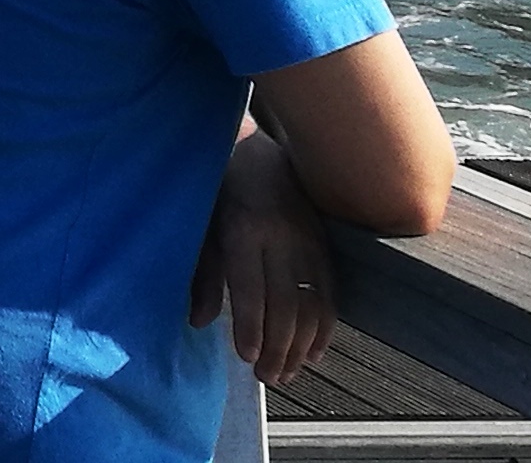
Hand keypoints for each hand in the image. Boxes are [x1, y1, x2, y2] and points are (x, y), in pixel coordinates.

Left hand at [191, 132, 340, 386]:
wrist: (258, 153)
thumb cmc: (218, 193)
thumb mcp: (201, 226)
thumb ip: (203, 274)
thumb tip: (200, 322)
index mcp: (245, 230)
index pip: (252, 288)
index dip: (252, 326)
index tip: (246, 357)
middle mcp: (282, 238)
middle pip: (286, 303)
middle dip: (277, 346)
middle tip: (267, 378)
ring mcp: (310, 243)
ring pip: (312, 304)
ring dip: (301, 346)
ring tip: (286, 374)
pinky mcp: (326, 248)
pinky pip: (331, 295)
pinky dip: (324, 329)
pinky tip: (313, 353)